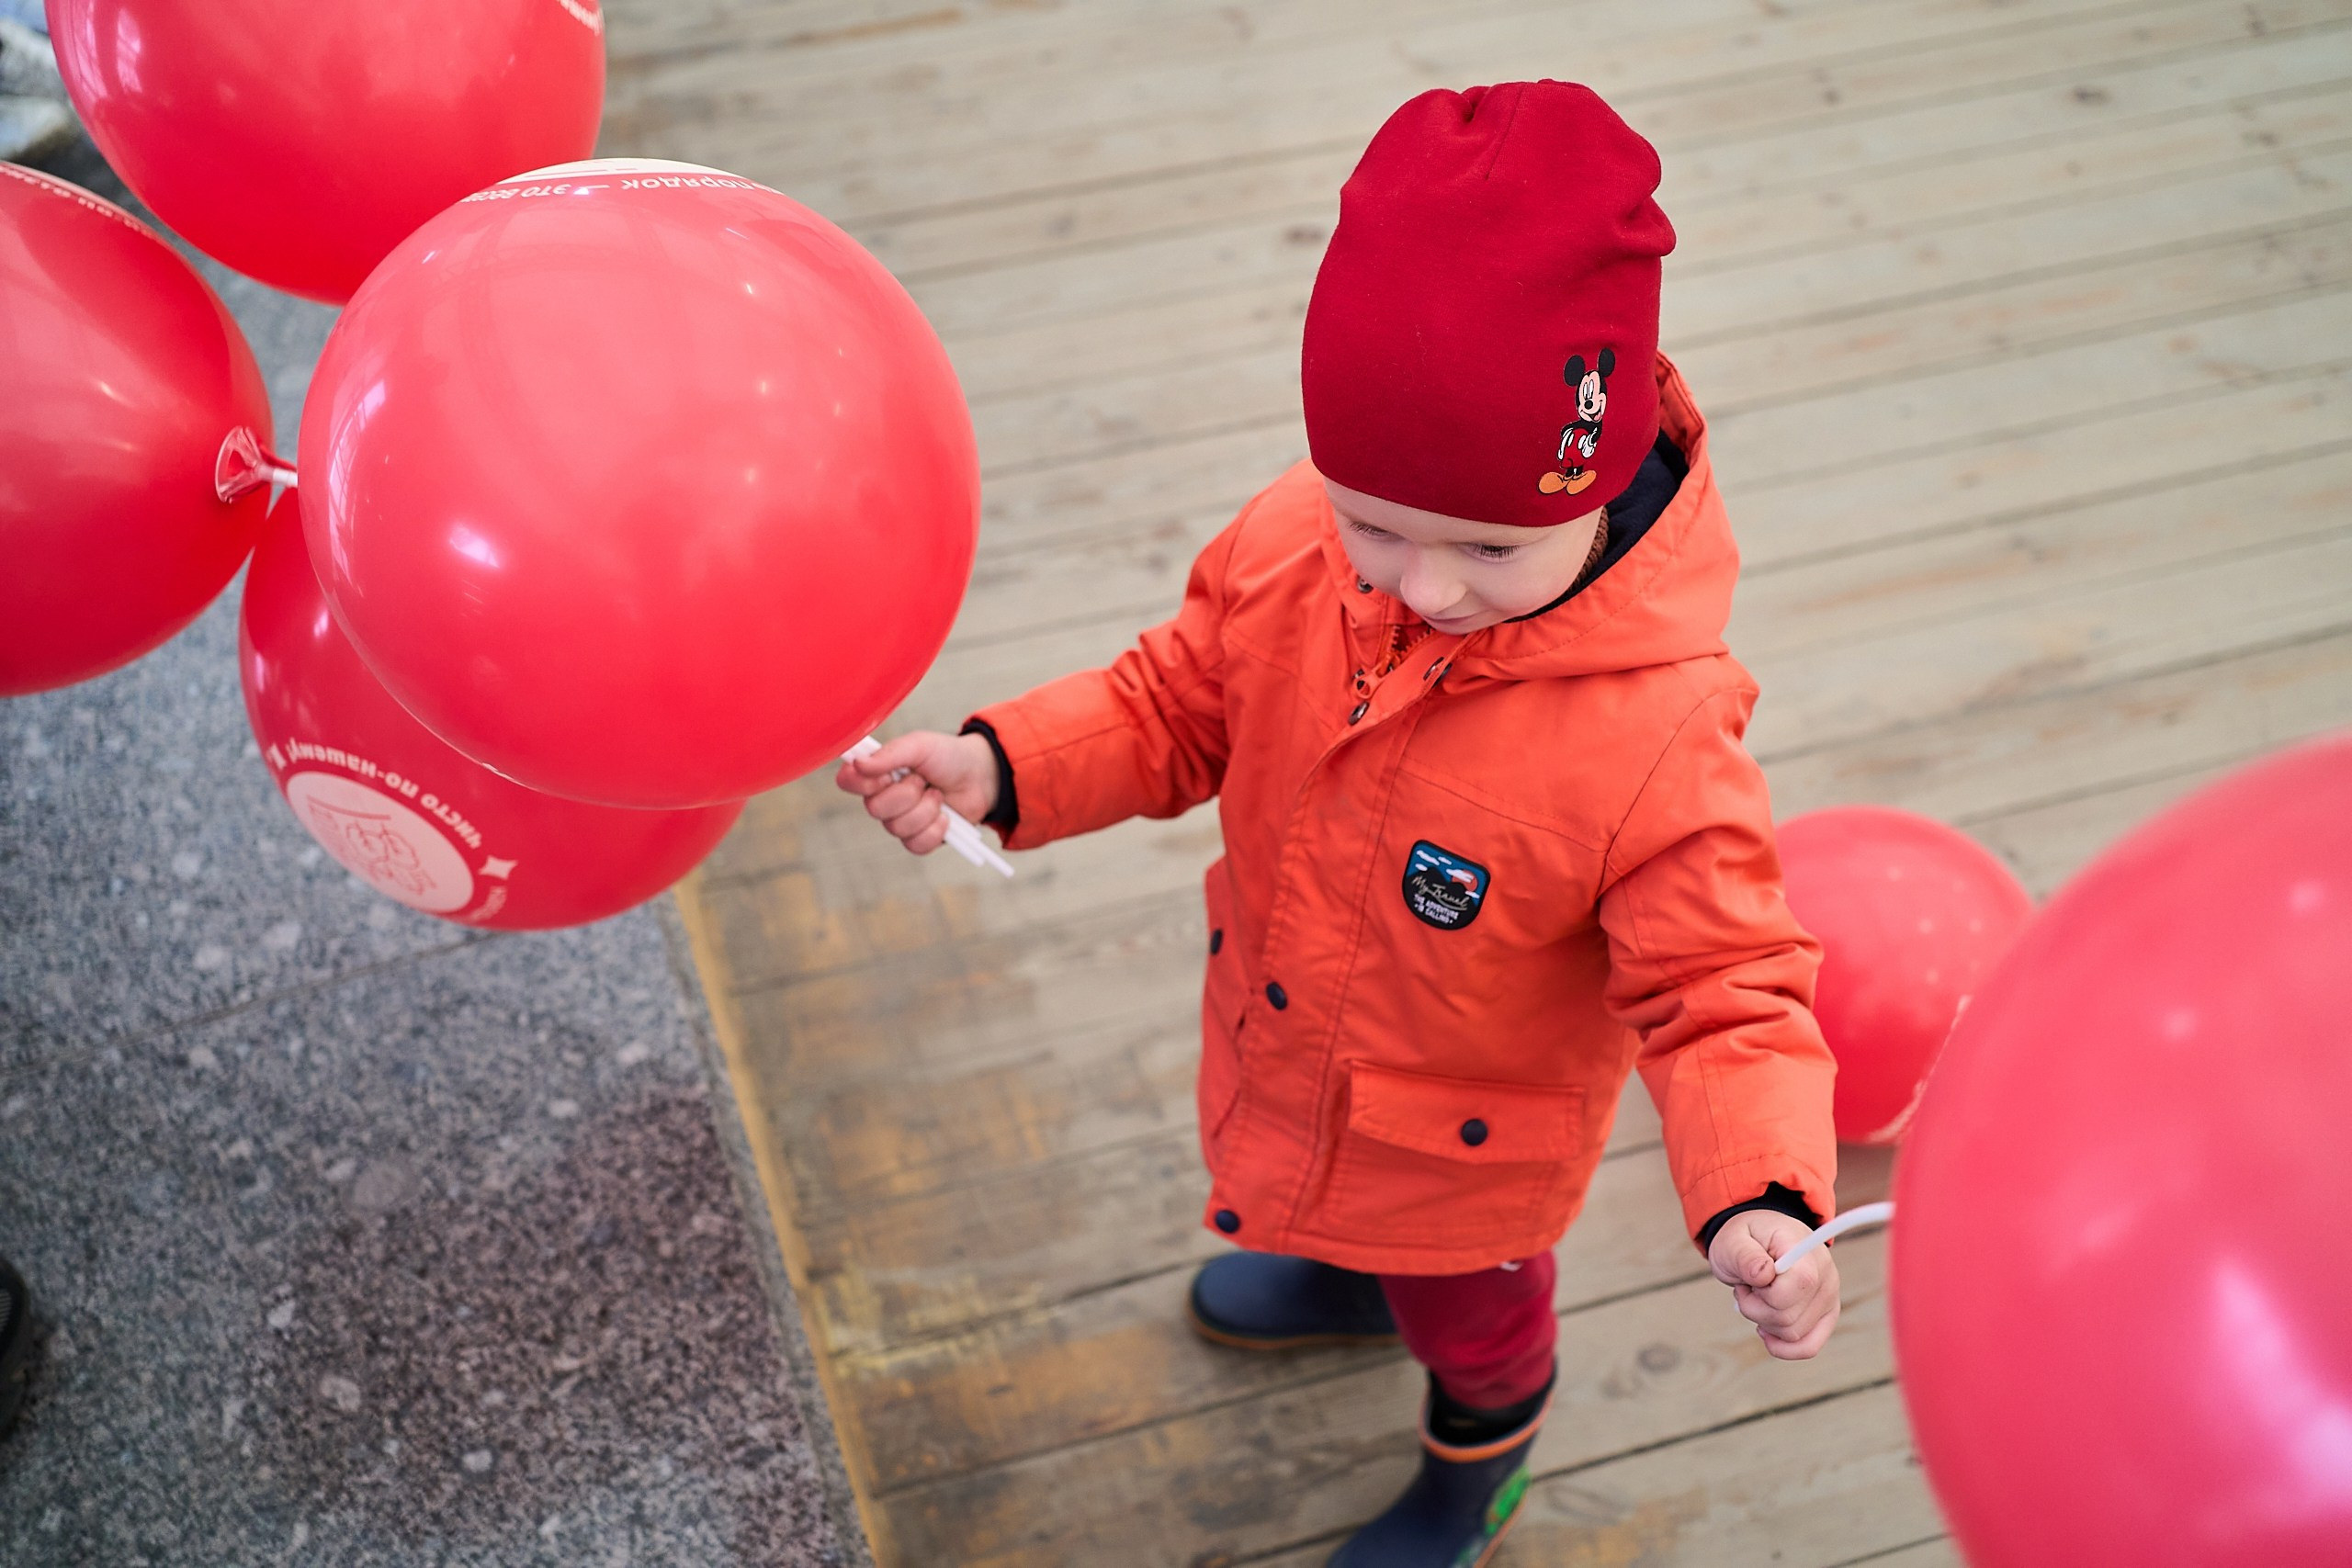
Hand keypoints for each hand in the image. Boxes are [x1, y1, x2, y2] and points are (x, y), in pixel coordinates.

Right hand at [832, 731, 1000, 856]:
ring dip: (925, 809)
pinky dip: (935, 829)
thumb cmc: (948, 756)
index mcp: (877, 772)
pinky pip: (915, 844)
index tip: (888, 774)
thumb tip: (859, 763)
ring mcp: (900, 820)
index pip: (847, 781)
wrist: (981, 777)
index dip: (863, 782)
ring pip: (897, 827)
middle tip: (923, 780)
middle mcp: (883, 798)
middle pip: (875, 809)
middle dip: (907, 793)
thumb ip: (891, 753)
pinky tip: (945, 817)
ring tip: (938, 795)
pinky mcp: (919, 838)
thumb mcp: (920, 745)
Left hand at [1709, 1209, 1840, 1360]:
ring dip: (1763, 1321)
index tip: (1750, 1277)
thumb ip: (1745, 1255)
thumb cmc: (1744, 1239)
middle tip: (1748, 1286)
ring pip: (1793, 1335)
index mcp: (1806, 1248)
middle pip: (1789, 1317)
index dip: (1765, 1291)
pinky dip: (1783, 1347)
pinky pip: (1809, 1347)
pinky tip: (1765, 1331)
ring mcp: (1829, 1297)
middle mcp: (1826, 1274)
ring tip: (1758, 1296)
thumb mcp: (1733, 1240)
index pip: (1800, 1284)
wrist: (1757, 1240)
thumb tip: (1763, 1276)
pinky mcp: (1825, 1316)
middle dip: (1755, 1307)